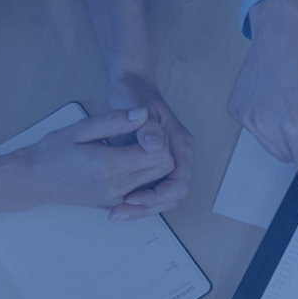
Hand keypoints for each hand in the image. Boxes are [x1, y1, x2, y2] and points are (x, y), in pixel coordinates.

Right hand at [13, 108, 173, 216]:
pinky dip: (146, 178)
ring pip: (157, 182)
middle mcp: (116, 186)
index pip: (157, 152)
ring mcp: (117, 199)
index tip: (142, 127)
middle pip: (164, 168)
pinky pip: (145, 193)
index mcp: (109, 165)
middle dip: (159, 149)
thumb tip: (142, 114)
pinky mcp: (115, 205)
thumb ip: (115, 121)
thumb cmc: (53, 152)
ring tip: (136, 148)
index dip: (155, 135)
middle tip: (141, 136)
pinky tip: (131, 163)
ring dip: (155, 164)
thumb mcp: (81, 128)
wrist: (35, 179)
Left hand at [108, 74, 193, 219]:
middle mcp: (178, 156)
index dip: (158, 195)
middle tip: (121, 211)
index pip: (179, 182)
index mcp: (181, 144)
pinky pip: (151, 191)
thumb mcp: (138, 105)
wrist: (132, 86)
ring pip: (162, 198)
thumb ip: (147, 127)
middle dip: (148, 207)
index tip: (133, 197)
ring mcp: (167, 163)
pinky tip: (118, 203)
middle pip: (172, 195)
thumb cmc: (135, 93)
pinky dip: (137, 201)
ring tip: (117, 212)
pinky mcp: (152, 166)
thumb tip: (155, 145)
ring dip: (142, 208)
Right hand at [227, 0, 297, 224]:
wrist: (285, 22)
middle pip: (296, 157)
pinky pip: (261, 129)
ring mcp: (250, 118)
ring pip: (278, 146)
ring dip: (291, 132)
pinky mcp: (238, 109)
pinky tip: (280, 93)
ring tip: (297, 97)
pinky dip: (273, 119)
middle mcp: (270, 126)